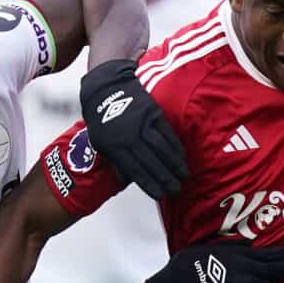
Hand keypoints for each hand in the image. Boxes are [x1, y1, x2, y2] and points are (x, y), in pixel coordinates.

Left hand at [80, 58, 186, 197]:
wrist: (105, 88)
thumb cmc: (101, 118)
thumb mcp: (100, 141)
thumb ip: (115, 160)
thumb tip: (127, 180)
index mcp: (114, 146)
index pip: (136, 171)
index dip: (150, 184)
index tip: (161, 195)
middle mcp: (129, 136)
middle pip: (152, 162)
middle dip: (166, 178)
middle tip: (177, 190)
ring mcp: (142, 123)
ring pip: (162, 149)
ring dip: (175, 164)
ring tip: (184, 176)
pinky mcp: (153, 112)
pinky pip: (167, 133)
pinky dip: (176, 146)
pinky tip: (182, 157)